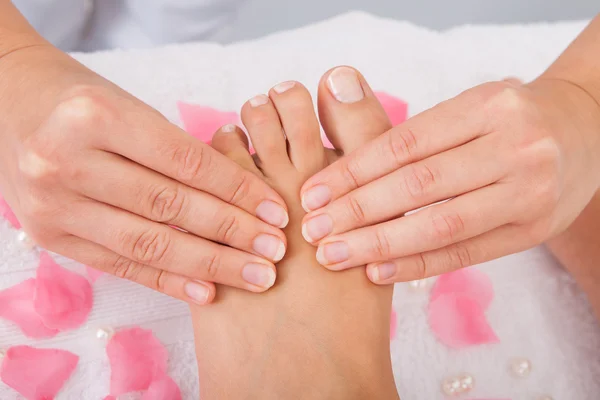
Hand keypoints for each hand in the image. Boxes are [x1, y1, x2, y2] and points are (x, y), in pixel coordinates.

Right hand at [0, 45, 288, 303]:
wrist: (11, 106)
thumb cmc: (85, 103)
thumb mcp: (131, 109)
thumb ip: (178, 152)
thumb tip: (245, 199)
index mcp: (95, 117)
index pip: (184, 161)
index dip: (237, 189)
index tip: (276, 211)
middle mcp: (66, 161)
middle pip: (168, 207)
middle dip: (231, 232)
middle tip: (276, 251)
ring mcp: (52, 205)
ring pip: (147, 243)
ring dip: (209, 264)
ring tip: (255, 276)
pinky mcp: (50, 237)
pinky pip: (120, 265)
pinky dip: (167, 280)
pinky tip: (207, 291)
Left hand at [300, 78, 599, 282]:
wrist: (587, 132)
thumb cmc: (511, 121)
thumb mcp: (471, 107)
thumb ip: (416, 131)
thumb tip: (339, 145)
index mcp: (487, 107)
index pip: (403, 144)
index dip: (352, 171)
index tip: (311, 193)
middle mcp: (513, 146)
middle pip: (418, 186)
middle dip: (356, 211)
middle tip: (313, 230)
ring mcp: (529, 191)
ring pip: (439, 224)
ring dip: (378, 243)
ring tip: (333, 254)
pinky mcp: (534, 229)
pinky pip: (466, 253)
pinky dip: (418, 264)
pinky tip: (377, 271)